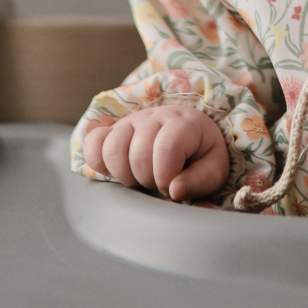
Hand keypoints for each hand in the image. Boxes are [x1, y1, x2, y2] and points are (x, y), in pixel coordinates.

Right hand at [83, 104, 229, 200]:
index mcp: (184, 122)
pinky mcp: (113, 129)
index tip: (171, 188)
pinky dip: (99, 162)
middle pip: (138, 153)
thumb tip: (174, 191)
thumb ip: (199, 180)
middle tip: (157, 183)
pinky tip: (117, 170)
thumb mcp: (214, 168)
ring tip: (140, 178)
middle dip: (147, 179)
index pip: (166, 148)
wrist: (191, 134)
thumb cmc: (201, 154)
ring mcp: (132, 121)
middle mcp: (156, 116)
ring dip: (123, 173)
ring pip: (112, 148)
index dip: (165, 176)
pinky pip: (93, 142)